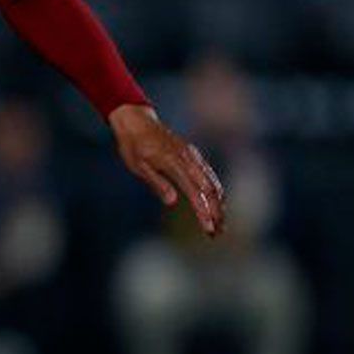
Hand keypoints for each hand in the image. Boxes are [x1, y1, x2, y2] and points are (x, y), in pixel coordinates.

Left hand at [109, 103, 225, 235]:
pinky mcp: (192, 155)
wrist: (136, 121)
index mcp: (174, 164)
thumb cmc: (133, 146)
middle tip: (218, 232)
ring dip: (218, 204)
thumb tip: (172, 202)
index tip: (209, 228)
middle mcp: (188, 160)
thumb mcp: (138, 166)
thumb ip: (157, 183)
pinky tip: (217, 202)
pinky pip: (209, 174)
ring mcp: (192, 156)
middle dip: (216, 212)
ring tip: (220, 223)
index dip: (203, 212)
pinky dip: (216, 190)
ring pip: (213, 182)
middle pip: (210, 190)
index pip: (195, 192)